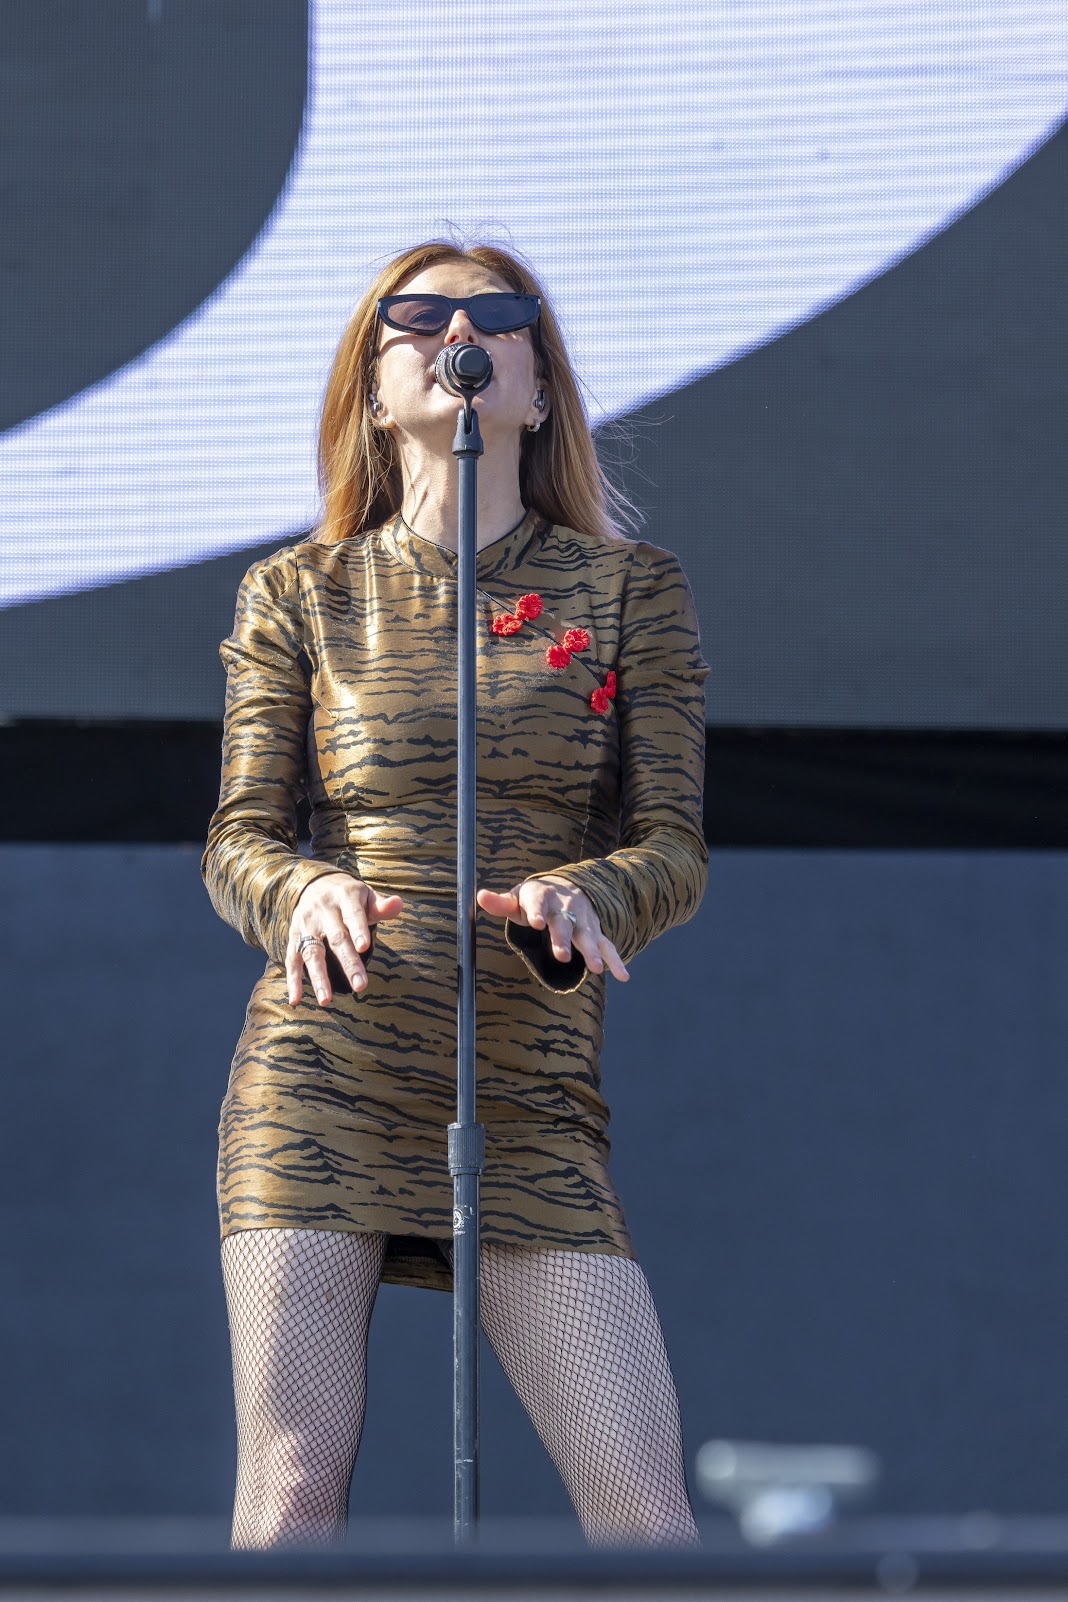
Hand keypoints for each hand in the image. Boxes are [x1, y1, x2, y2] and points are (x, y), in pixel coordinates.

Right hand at [287, 872, 403, 1006]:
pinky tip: (296, 999)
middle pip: (336, 938)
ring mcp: (306, 924)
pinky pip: (292, 959)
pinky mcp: (294, 936)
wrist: (315, 883)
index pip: (353, 915)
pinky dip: (293, 980)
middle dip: (348, 962)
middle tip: (359, 986)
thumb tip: (398, 904)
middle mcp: (323, 910)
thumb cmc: (350, 896)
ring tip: (326, 1000)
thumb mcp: (366, 895)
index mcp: (345, 897)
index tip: (364, 947)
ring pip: (311, 952)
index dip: (358, 930)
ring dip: (318, 977)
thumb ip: (381, 906)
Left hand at [476, 875, 628, 981]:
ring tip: (595, 968)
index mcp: (541, 896)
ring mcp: (582, 920)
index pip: (537, 903)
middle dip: (563, 938)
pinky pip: (607, 946)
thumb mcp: (518, 897)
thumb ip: (501, 902)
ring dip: (592, 951)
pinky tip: (623, 976)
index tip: (535, 923)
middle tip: (562, 956)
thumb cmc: (536, 898)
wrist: (567, 886)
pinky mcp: (595, 931)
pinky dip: (615, 960)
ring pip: (587, 935)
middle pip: (563, 922)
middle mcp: (564, 907)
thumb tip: (480, 896)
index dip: (536, 912)